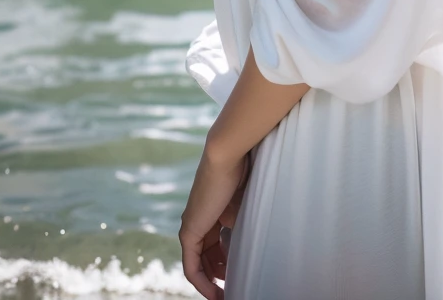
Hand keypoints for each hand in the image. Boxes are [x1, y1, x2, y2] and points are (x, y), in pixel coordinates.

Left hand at [199, 151, 252, 285]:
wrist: (229, 155)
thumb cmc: (243, 173)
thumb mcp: (246, 208)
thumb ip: (244, 228)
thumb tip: (254, 250)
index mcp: (214, 215)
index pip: (217, 249)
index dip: (228, 267)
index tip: (240, 279)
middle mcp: (200, 221)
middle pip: (208, 260)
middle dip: (221, 279)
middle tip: (237, 291)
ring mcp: (192, 225)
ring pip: (199, 265)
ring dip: (212, 284)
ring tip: (228, 295)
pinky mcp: (188, 230)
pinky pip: (191, 266)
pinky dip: (201, 282)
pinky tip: (215, 293)